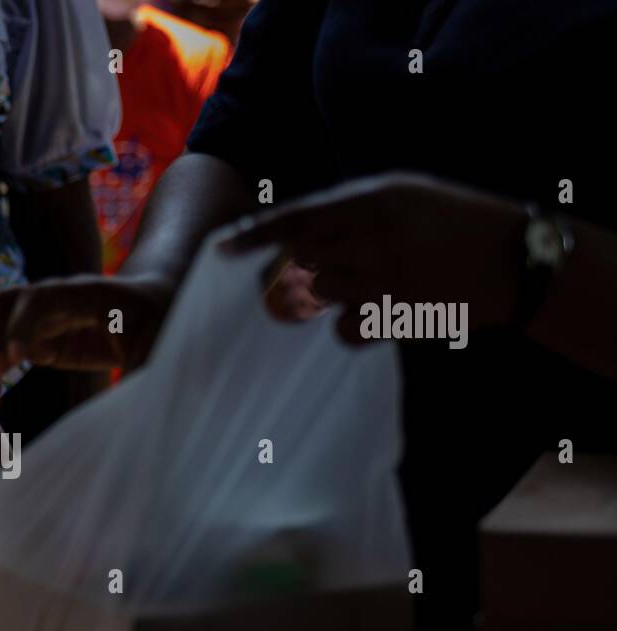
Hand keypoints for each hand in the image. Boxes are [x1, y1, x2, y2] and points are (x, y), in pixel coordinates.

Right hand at [0, 273, 174, 406]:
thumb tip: (130, 427)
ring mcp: (44, 316)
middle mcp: (56, 299)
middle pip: (4, 303)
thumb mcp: (159, 351)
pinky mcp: (41, 338)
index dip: (24, 325)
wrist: (161, 306)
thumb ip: (141, 380)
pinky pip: (3, 345)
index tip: (18, 360)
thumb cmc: (164, 325)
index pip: (42, 299)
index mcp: (87, 294)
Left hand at [221, 172, 521, 341]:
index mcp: (373, 197)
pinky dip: (352, 326)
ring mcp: (384, 277)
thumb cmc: (452, 222)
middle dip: (289, 272)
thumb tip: (292, 237)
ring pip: (319, 293)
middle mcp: (372, 234)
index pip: (297, 217)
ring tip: (371, 284)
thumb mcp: (403, 195)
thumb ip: (347, 212)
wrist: (514, 260)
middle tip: (301, 276)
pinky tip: (380, 311)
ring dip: (327, 295)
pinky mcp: (395, 315)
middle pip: (297, 261)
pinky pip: (344, 329)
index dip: (255, 235)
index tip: (220, 250)